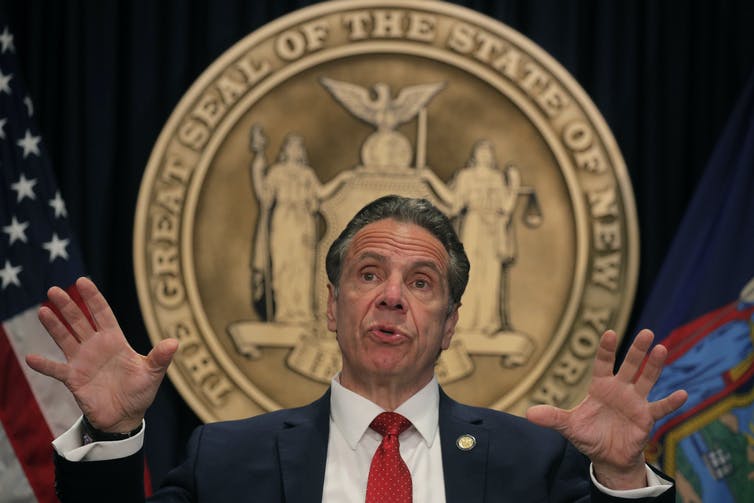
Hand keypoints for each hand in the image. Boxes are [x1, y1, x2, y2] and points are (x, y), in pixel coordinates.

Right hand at [26, 277, 178, 432]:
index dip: (93, 298)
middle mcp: (96, 347)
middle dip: (68, 306)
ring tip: (42, 311)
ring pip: (65, 339)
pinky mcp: (74, 379)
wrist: (126, 417)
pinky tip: (30, 357)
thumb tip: (175, 342)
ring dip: (54, 326)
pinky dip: (44, 365)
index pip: (103, 314)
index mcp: (115, 341)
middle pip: (79, 322)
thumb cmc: (140, 392)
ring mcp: (83, 362)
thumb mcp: (153, 373)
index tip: (82, 281)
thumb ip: (160, 357)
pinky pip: (56, 370)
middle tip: (54, 290)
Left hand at [526, 329, 686, 489]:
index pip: (602, 363)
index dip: (606, 349)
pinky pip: (660, 408)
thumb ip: (552, 418)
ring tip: (663, 349)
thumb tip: (528, 414)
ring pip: (646, 379)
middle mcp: (620, 389)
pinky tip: (683, 394)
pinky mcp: (645, 418)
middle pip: (629, 365)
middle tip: (647, 333)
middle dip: (637, 350)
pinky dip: (671, 402)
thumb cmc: (590, 435)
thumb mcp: (569, 426)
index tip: (609, 333)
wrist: (607, 457)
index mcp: (601, 387)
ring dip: (654, 366)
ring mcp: (635, 402)